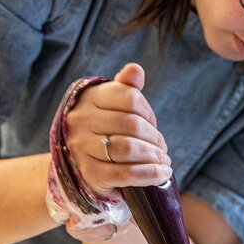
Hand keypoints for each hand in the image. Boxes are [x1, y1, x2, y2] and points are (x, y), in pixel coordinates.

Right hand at [64, 63, 171, 197]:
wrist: (82, 166)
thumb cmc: (105, 131)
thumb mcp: (114, 106)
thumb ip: (126, 87)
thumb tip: (135, 69)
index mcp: (89, 98)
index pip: (130, 98)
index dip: (149, 113)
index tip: (152, 125)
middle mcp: (81, 120)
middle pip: (131, 125)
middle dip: (154, 138)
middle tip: (162, 149)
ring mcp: (82, 148)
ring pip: (128, 149)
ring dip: (153, 157)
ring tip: (163, 161)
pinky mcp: (89, 174)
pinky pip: (125, 174)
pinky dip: (149, 174)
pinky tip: (162, 174)